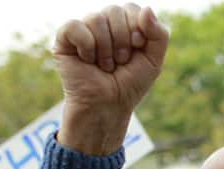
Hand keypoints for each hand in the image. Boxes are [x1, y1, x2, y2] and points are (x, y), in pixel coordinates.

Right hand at [54, 4, 168, 154]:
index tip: (138, 48)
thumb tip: (147, 9)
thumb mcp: (154, 60)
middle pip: (114, 11)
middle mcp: (104, 22)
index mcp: (125, 24)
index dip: (137, 29)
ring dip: (106, 48)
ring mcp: (84, 28)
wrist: (109, 105)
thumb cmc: (130, 83)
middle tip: (121, 61)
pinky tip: (88, 60)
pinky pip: (75, 26)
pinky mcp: (65, 37)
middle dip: (122, 41)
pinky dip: (87, 46)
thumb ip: (159, 34)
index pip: (132, 9)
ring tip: (106, 65)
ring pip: (96, 18)